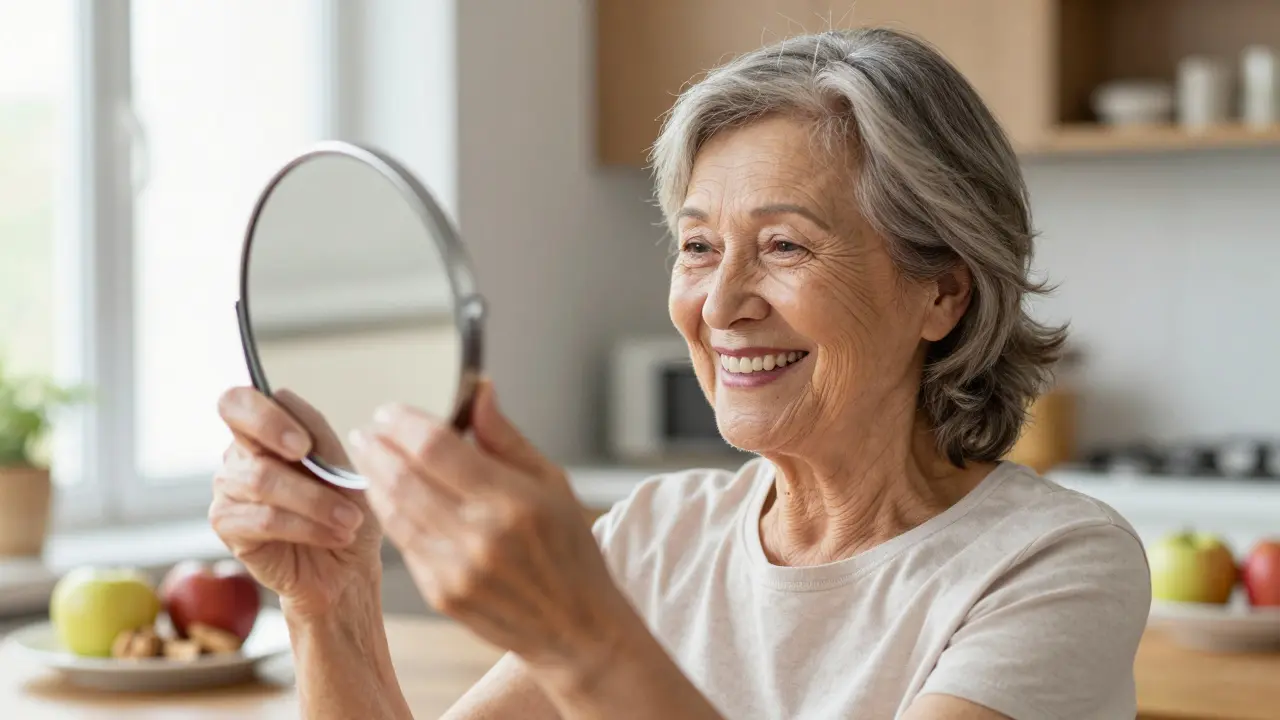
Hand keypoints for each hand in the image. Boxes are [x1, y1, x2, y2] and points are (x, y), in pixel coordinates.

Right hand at [210, 387, 382, 618]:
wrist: (348, 566)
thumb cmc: (345, 513)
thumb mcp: (345, 467)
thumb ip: (317, 433)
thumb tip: (284, 396)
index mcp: (266, 432)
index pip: (240, 401)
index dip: (266, 415)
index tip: (303, 443)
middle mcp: (240, 455)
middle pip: (241, 428)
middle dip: (280, 438)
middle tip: (320, 466)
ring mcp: (229, 489)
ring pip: (262, 479)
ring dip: (315, 500)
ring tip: (350, 520)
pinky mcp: (228, 525)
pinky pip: (263, 518)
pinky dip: (306, 527)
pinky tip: (333, 535)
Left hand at [348, 381, 637, 690]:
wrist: (576, 627)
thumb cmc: (570, 550)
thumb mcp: (553, 482)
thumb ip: (505, 438)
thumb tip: (478, 391)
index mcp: (513, 500)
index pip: (436, 448)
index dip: (404, 423)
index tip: (391, 411)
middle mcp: (481, 536)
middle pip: (404, 477)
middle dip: (378, 447)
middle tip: (369, 430)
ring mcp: (456, 570)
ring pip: (395, 512)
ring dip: (374, 479)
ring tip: (369, 457)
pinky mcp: (441, 595)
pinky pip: (404, 544)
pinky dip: (391, 515)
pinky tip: (388, 496)